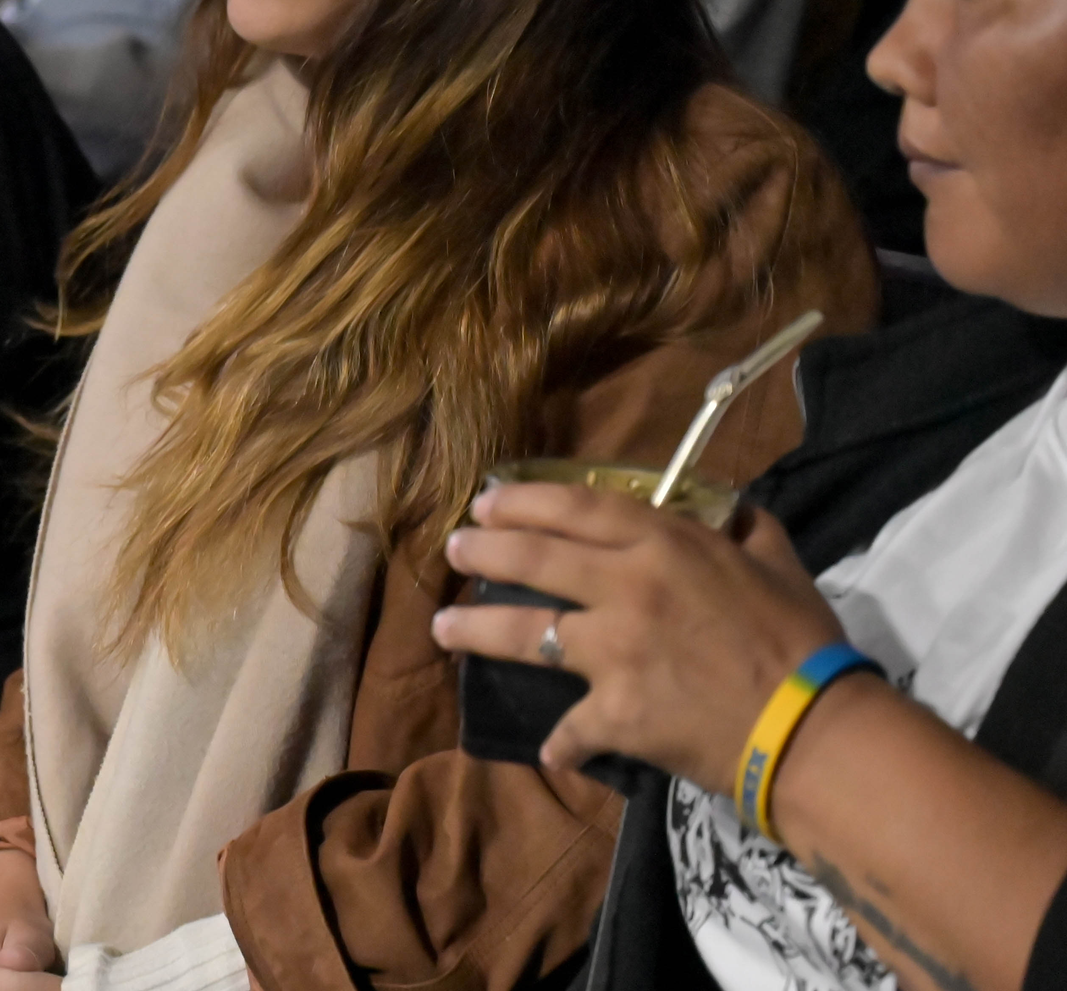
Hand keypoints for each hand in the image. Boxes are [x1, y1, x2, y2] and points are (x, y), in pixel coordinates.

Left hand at [433, 481, 846, 790]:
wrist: (813, 728)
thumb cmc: (802, 641)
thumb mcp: (779, 563)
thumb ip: (746, 527)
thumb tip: (730, 507)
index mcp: (665, 545)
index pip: (576, 508)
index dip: (523, 501)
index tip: (486, 502)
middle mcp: (626, 587)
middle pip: (532, 560)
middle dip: (482, 552)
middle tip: (453, 550)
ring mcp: (613, 650)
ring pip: (522, 632)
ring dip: (473, 630)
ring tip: (441, 628)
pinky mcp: (614, 712)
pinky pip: (572, 729)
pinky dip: (562, 743)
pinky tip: (550, 751)